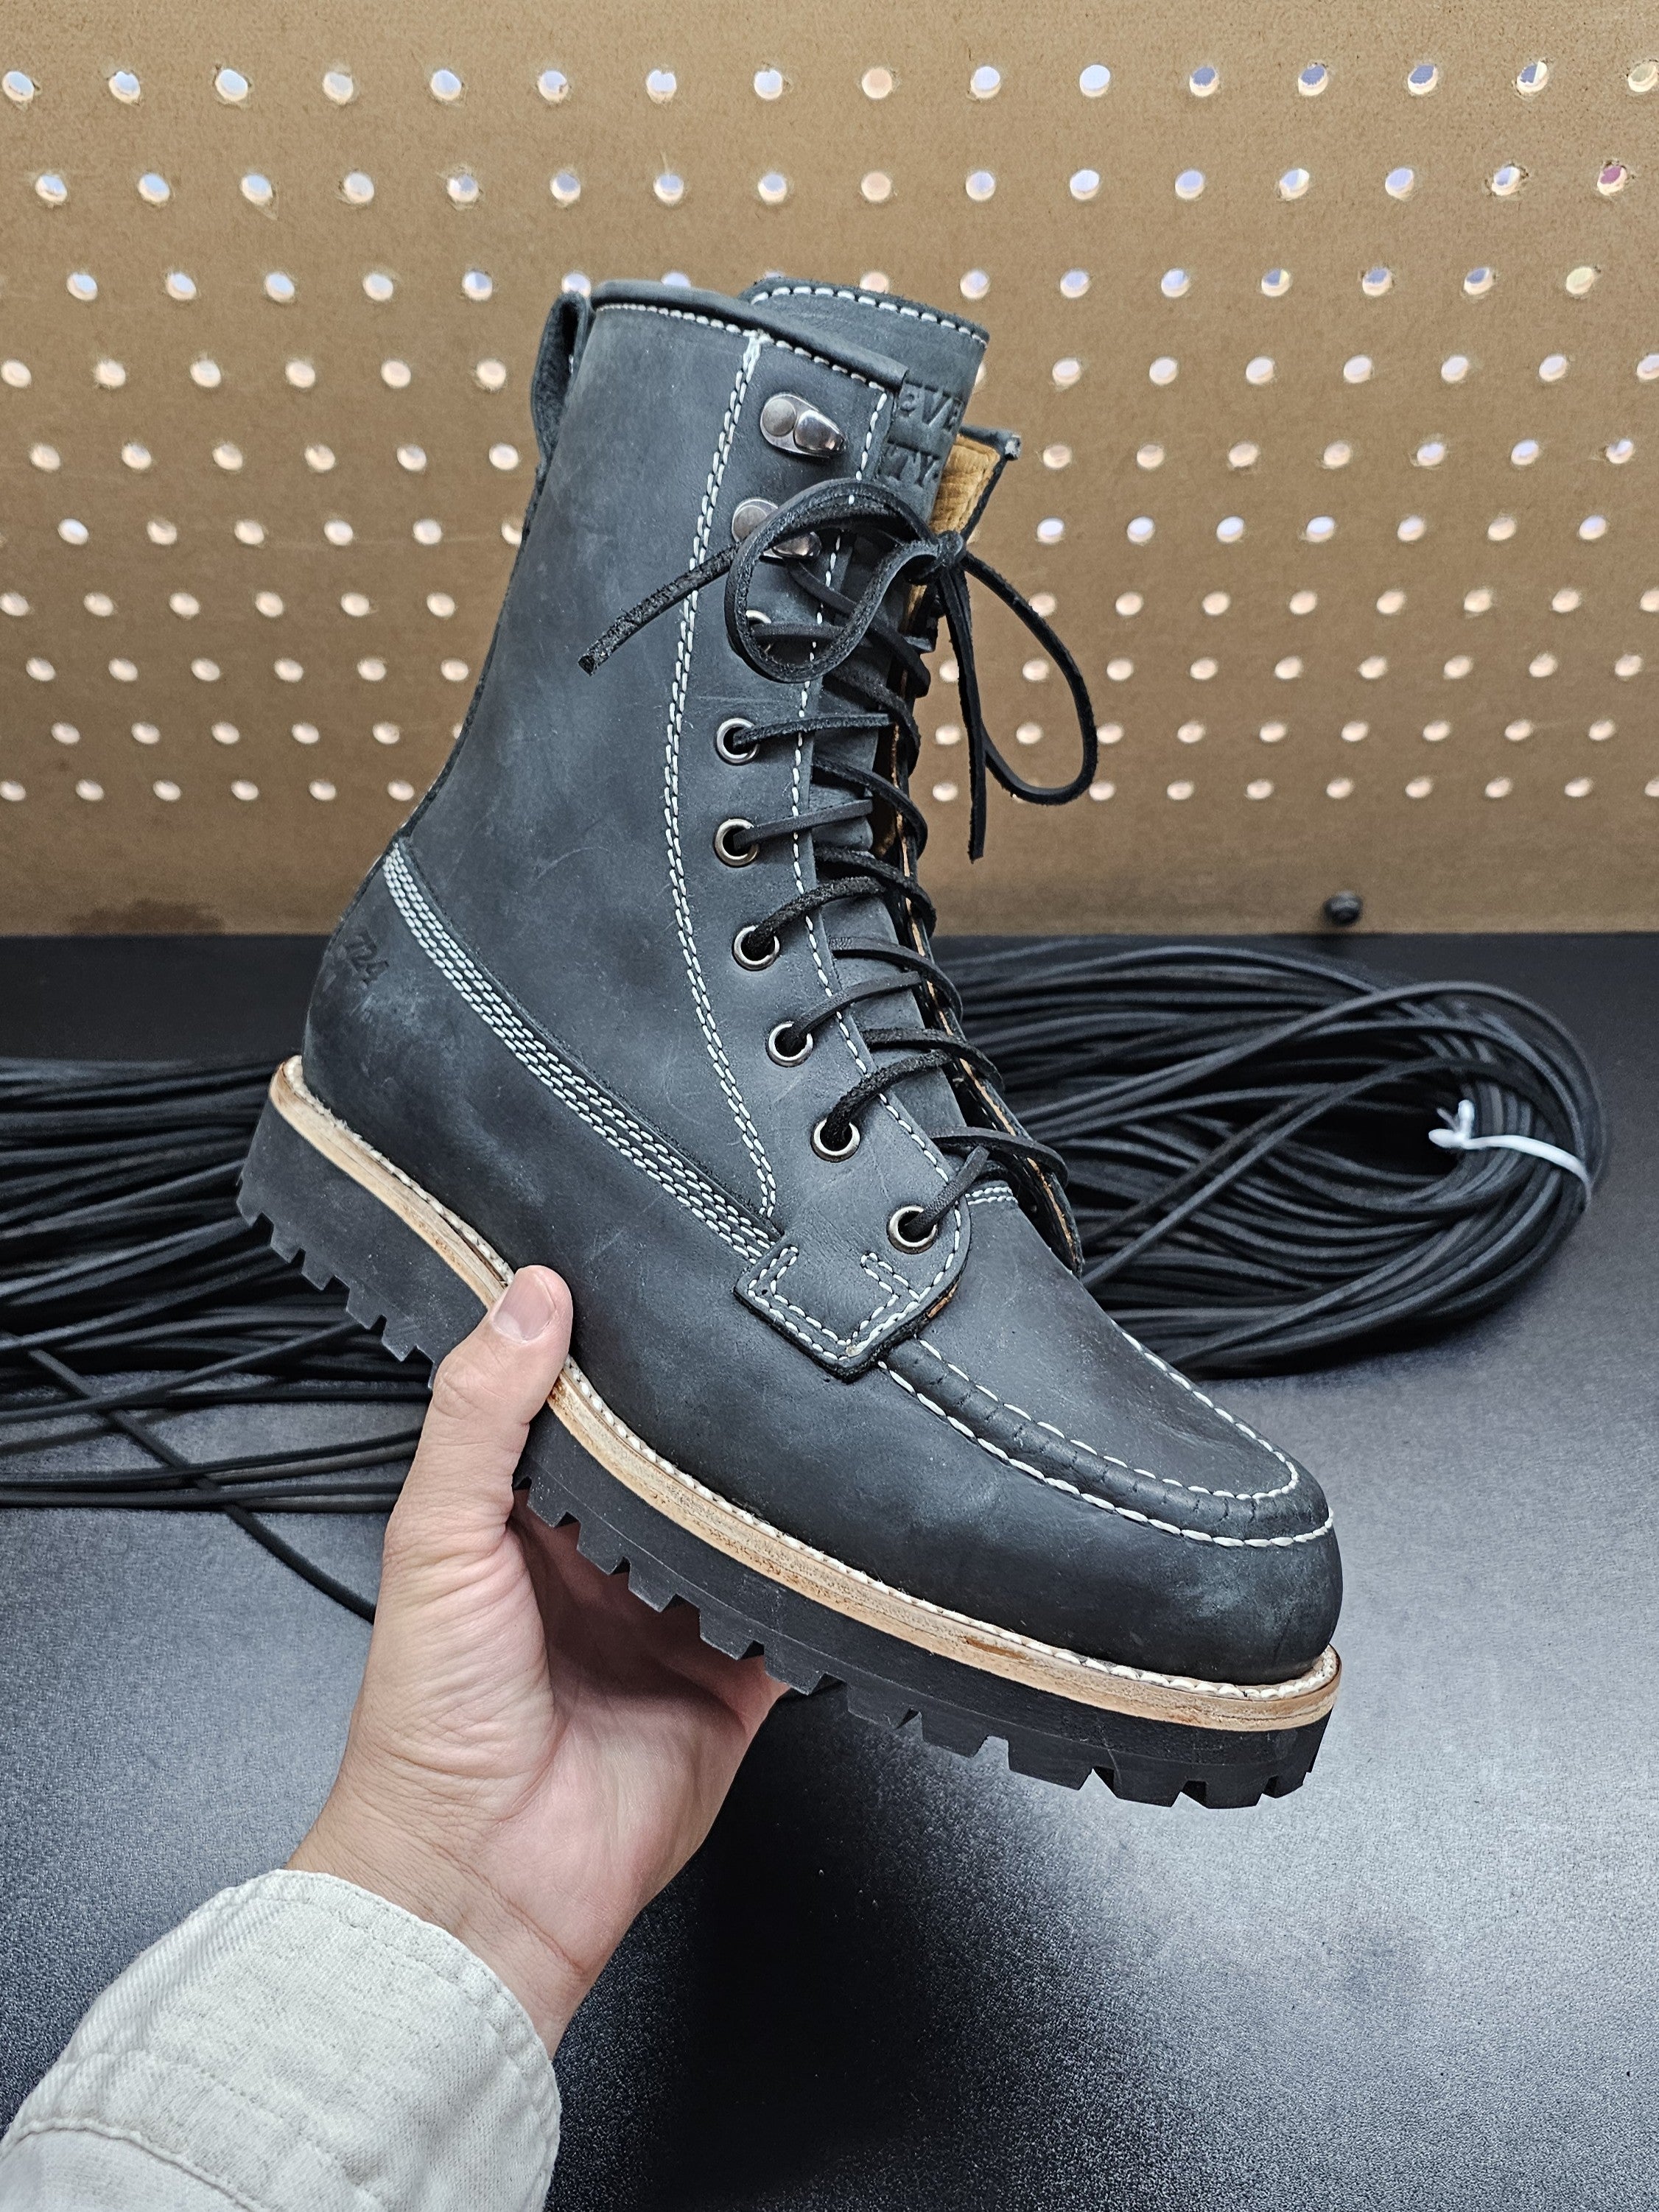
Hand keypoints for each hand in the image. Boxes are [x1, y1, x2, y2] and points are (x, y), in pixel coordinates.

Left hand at [289, 1267, 784, 2049]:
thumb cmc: (430, 1722)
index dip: (611, 1349)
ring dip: (770, 1490)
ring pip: (743, 1525)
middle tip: (753, 1342)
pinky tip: (840, 1536)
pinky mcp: (732, 1678)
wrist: (484, 1874)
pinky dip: (821, 1582)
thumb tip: (529, 1297)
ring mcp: (672, 1618)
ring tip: (806, 1420)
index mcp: (525, 1517)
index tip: (652, 1280)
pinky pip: (795, 1614)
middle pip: (675, 1460)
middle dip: (710, 1416)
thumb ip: (481, 1415)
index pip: (579, 1406)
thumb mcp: (435, 1537)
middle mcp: (603, 1560)